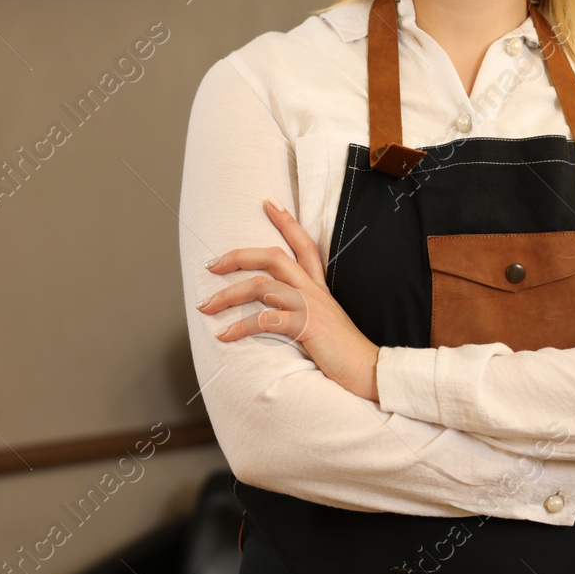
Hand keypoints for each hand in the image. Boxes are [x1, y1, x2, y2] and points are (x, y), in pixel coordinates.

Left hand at [197, 199, 382, 401]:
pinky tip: (225, 335)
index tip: (269, 203)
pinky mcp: (307, 325)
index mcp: (319, 288)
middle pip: (273, 256)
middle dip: (238, 256)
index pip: (304, 245)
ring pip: (261, 286)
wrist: (368, 370)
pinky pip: (266, 320)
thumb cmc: (343, 352)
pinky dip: (240, 327)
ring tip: (206, 306)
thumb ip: (304, 311)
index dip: (287, 223)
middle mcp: (314, 291)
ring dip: (228, 295)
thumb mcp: (324, 323)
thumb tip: (274, 312)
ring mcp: (310, 306)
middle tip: (211, 264)